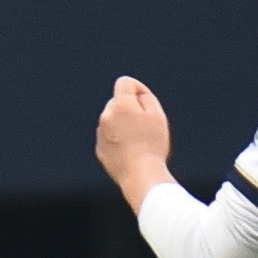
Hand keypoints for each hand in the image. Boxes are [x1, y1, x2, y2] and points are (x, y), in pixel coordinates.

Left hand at [94, 77, 174, 203]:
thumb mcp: (158, 116)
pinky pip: (110, 138)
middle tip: (146, 127)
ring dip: (124, 125)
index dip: (138, 88)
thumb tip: (136, 95)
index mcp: (121, 105)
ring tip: (139, 142)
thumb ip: (146, 98)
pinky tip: (131, 152)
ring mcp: (101, 134)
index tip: (146, 102)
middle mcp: (106, 116)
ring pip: (113, 121)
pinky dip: (118, 141)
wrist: (140, 174)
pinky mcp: (100, 149)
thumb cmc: (152, 144)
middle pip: (118, 102)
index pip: (124, 82)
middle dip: (131, 109)